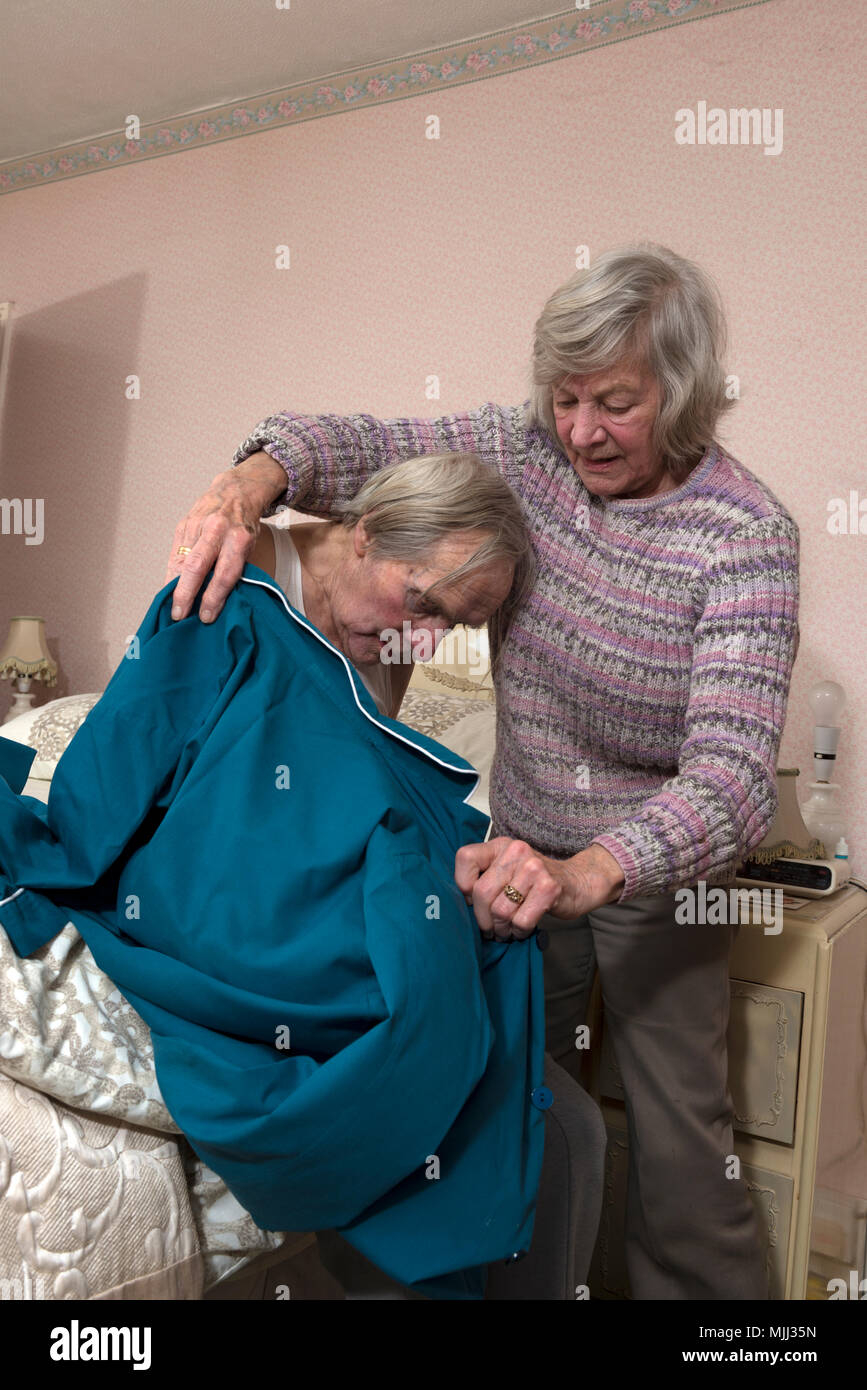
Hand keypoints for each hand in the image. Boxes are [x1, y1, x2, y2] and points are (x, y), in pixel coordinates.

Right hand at [166, 453, 285, 621]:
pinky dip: (172, 572)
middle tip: (179, 615)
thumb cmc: (244, 525)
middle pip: (197, 566)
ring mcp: (197, 525)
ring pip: (181, 560)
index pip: (225, 572)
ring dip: (174, 586)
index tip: (206, 616)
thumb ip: (236, 567)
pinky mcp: (183, 524)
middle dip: (186, 593)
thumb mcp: (250, 545)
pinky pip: (174, 553)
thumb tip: (220, 600)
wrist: (235, 491)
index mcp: (239, 537)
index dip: (214, 597)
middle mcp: (217, 530)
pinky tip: (169, 588)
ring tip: (171, 607)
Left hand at [454, 838, 624, 940]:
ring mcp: (534, 868)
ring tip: (506, 930)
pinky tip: (522, 928)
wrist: (576, 882)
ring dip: (501, 929)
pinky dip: (519, 931)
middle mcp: (516, 851)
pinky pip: (521, 921)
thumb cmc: (534, 882)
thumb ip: (484, 877)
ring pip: (500, 911)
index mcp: (500, 845)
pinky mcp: (549, 888)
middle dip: (483, 919)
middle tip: (490, 928)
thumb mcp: (507, 869)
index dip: (463, 886)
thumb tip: (460, 905)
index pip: (465, 858)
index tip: (473, 900)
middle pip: (481, 893)